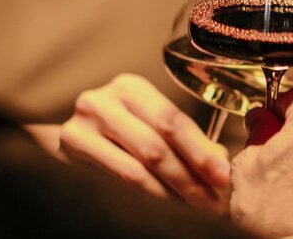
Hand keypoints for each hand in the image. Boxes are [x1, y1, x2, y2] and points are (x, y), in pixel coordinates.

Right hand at [58, 73, 230, 212]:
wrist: (68, 144)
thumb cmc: (115, 136)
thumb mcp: (148, 127)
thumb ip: (181, 140)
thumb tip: (219, 160)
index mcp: (131, 87)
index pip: (173, 119)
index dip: (201, 150)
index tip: (224, 176)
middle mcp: (105, 98)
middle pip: (158, 141)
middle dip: (192, 174)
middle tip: (214, 200)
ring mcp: (84, 121)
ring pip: (140, 163)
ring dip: (174, 190)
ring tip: (196, 206)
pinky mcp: (71, 144)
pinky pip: (121, 176)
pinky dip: (151, 194)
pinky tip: (168, 204)